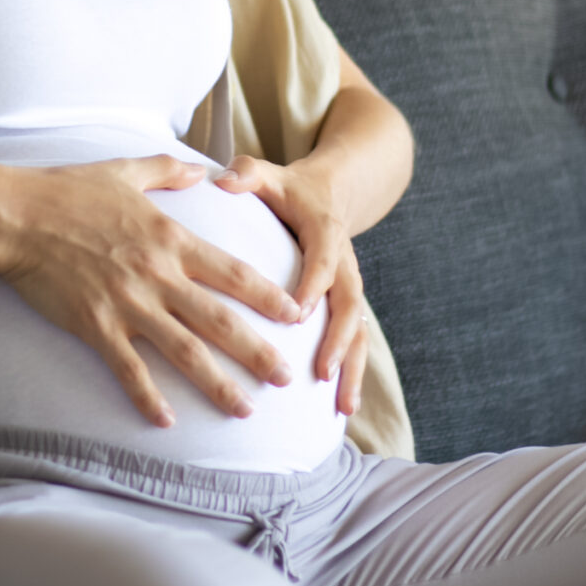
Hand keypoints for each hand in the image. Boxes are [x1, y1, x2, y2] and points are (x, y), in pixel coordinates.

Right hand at [2, 155, 303, 429]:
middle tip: (285, 377)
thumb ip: (167, 170)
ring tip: (245, 409)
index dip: (267, 296)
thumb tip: (202, 169)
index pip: (232, 273)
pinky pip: (129, 369)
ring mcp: (128, 304)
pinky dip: (147, 397)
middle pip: (219, 321)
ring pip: (184, 352)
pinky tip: (166, 422)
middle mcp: (158, 276)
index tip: (296, 315)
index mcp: (171, 239)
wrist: (17, 218)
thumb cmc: (68, 191)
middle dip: (256, 351)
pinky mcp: (96, 326)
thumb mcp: (125, 170)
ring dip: (217, 384)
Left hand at [211, 154, 367, 417]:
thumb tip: (226, 177)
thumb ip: (248, 175)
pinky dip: (351, 374)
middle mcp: (344, 264)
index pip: (322, 261)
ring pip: (358, 331)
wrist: (330, 193)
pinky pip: (354, 342)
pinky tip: (343, 410)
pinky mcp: (346, 306)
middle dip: (337, 341)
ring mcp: (349, 288)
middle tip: (321, 373)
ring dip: (352, 369)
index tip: (296, 314)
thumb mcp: (269, 175)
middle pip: (348, 305)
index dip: (312, 286)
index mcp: (325, 232)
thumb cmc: (288, 190)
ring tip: (343, 408)